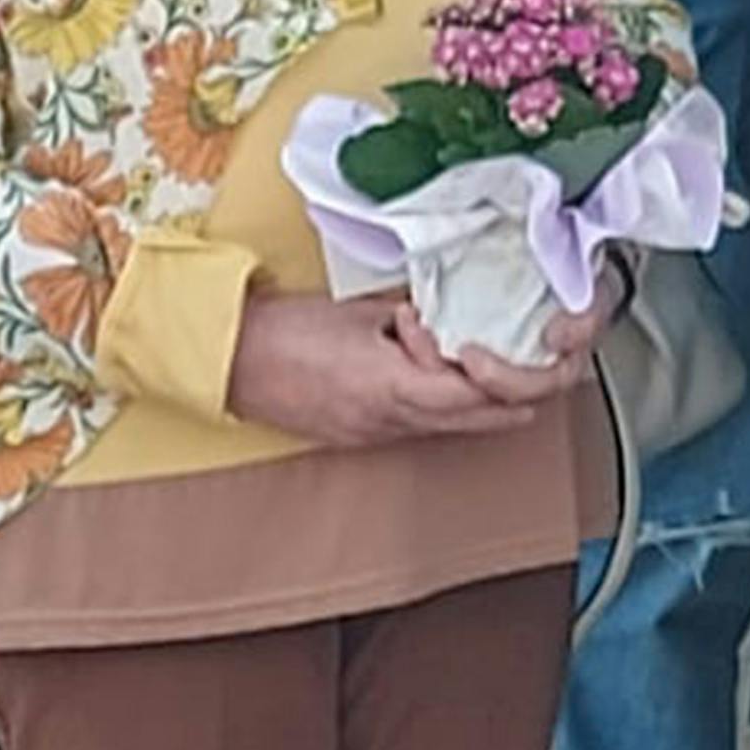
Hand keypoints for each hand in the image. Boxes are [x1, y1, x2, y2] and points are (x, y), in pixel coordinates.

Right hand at [225, 284, 568, 445]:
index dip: (505, 372)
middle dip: (510, 394)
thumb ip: (413, 318)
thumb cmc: (286, 330)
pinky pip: (416, 426)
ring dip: (472, 399)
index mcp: (393, 387)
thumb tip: (448, 316)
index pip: (478, 395)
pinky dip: (435, 403)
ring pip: (450, 426)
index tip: (500, 345)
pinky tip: (422, 372)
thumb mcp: (362, 312)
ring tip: (465, 357)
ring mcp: (375, 435)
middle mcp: (390, 421)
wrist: (228, 360)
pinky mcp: (360, 438)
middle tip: (521, 365)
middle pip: (479, 422)